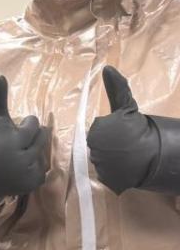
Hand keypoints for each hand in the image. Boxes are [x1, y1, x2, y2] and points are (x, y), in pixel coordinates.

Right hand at [0, 76, 47, 205]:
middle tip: (15, 141)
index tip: (10, 129)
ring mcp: (26, 173)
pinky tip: (16, 168)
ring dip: (32, 152)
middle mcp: (21, 158)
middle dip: (30, 138)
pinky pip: (42, 172)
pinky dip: (32, 169)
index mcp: (12, 139)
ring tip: (16, 153)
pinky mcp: (29, 185)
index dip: (23, 124)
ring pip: (43, 155)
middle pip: (42, 139)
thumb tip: (1, 76)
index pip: (34, 125)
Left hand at [87, 66, 179, 194]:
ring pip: (102, 161)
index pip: (98, 132)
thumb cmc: (141, 129)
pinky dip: (116, 173)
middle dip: (111, 145)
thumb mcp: (127, 107)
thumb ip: (116, 89)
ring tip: (127, 156)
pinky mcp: (107, 180)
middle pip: (98, 147)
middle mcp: (93, 149)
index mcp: (94, 131)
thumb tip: (107, 68)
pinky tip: (126, 168)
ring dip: (113, 159)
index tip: (123, 133)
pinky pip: (107, 175)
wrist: (157, 155)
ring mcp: (100, 167)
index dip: (111, 132)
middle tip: (126, 145)